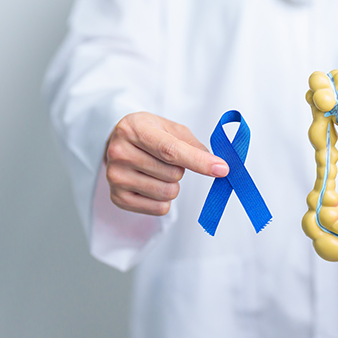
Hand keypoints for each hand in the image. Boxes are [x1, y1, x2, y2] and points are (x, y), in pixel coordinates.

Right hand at [104, 112, 228, 215]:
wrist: (117, 144)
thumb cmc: (148, 134)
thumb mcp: (169, 128)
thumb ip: (193, 144)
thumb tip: (216, 165)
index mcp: (133, 129)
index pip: (170, 150)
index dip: (199, 161)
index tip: (221, 168)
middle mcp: (119, 152)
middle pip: (173, 174)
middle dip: (179, 169)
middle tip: (163, 159)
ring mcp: (116, 177)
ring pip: (168, 193)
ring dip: (171, 184)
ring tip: (156, 171)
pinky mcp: (117, 198)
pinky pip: (159, 208)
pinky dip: (163, 199)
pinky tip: (149, 184)